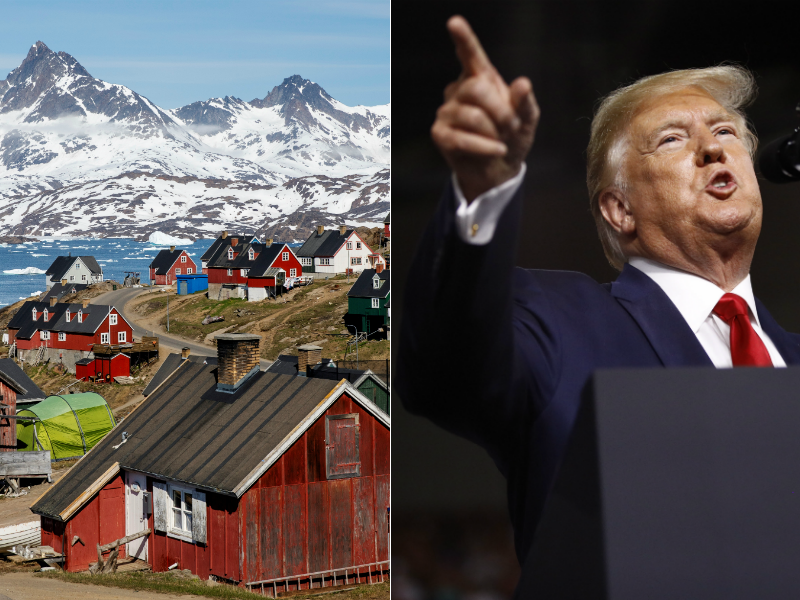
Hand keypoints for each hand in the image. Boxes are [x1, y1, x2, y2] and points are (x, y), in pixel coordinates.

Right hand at [431, 16, 538, 201]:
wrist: (499, 170)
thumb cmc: (512, 137)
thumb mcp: (527, 119)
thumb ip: (525, 102)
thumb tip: (522, 83)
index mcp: (480, 79)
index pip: (470, 55)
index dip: (463, 39)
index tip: (455, 22)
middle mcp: (459, 91)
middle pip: (476, 89)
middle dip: (500, 111)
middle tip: (512, 126)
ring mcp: (446, 112)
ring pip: (472, 116)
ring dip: (494, 132)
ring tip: (503, 141)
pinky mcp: (440, 134)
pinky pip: (462, 138)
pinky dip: (484, 146)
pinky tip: (496, 150)